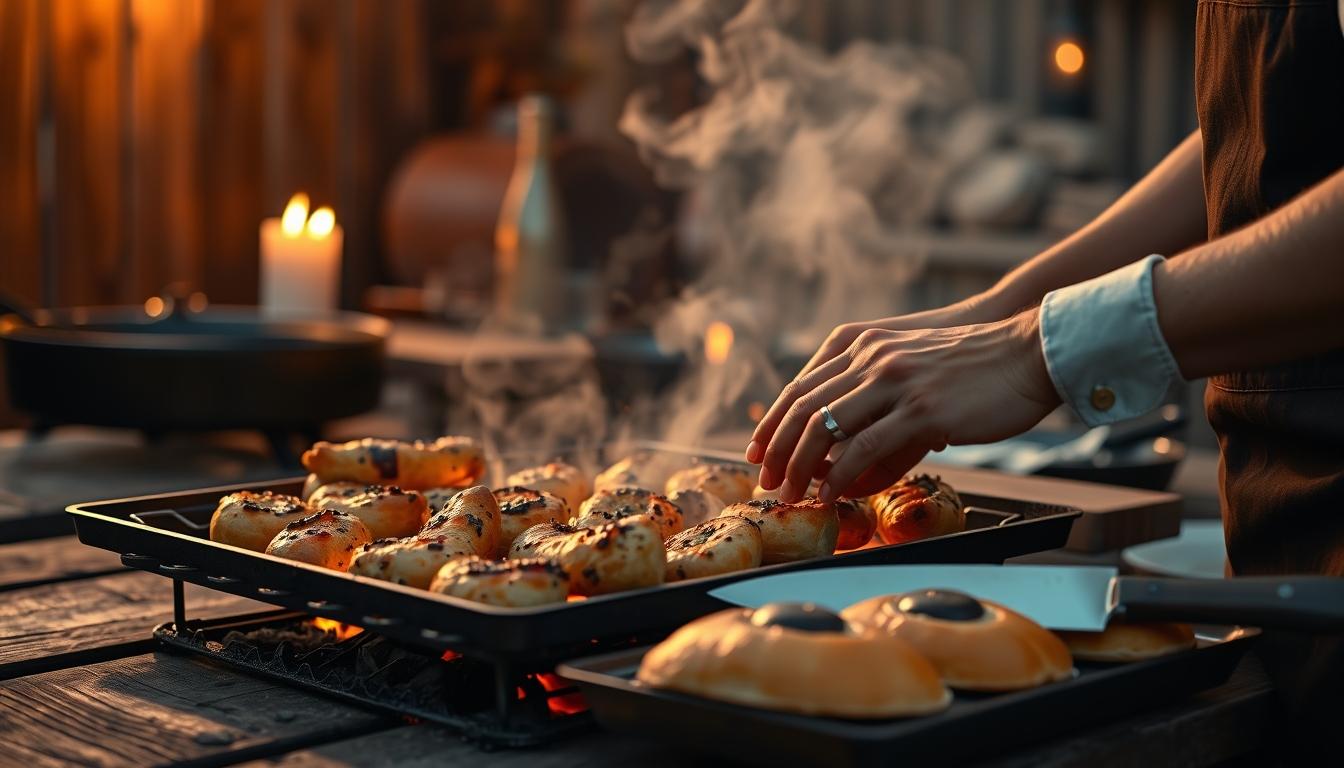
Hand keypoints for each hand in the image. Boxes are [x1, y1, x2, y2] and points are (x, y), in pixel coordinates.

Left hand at [746, 310, 1060, 502]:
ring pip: (824, 428)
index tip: (755, 451)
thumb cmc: (972, 364)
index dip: (771, 422)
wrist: (1027, 350)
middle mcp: (871, 358)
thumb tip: (846, 440)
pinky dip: (839, 475)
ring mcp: (895, 381)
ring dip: (799, 468)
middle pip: (802, 408)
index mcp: (862, 343)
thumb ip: (874, 390)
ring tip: (790, 495)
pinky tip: (829, 494)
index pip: (799, 386)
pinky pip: (864, 447)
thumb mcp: (911, 362)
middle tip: (765, 482)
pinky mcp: (921, 410)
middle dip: (776, 450)